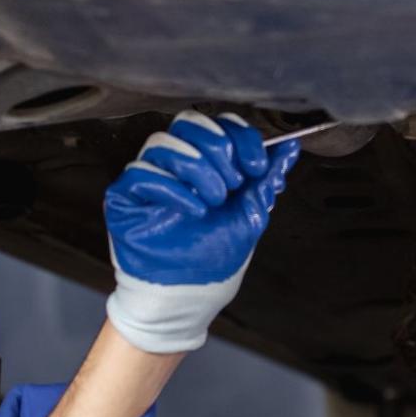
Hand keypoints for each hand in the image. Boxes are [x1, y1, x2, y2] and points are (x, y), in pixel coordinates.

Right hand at [103, 111, 298, 352]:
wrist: (193, 293)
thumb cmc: (215, 254)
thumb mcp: (251, 213)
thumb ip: (267, 177)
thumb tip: (291, 146)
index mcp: (205, 159)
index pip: (217, 123)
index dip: (239, 136)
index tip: (257, 166)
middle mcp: (174, 162)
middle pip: (188, 123)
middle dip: (218, 149)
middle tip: (233, 184)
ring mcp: (148, 176)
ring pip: (163, 142)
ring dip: (198, 168)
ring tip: (214, 201)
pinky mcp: (124, 196)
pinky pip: (141, 172)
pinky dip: (174, 189)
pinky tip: (195, 211)